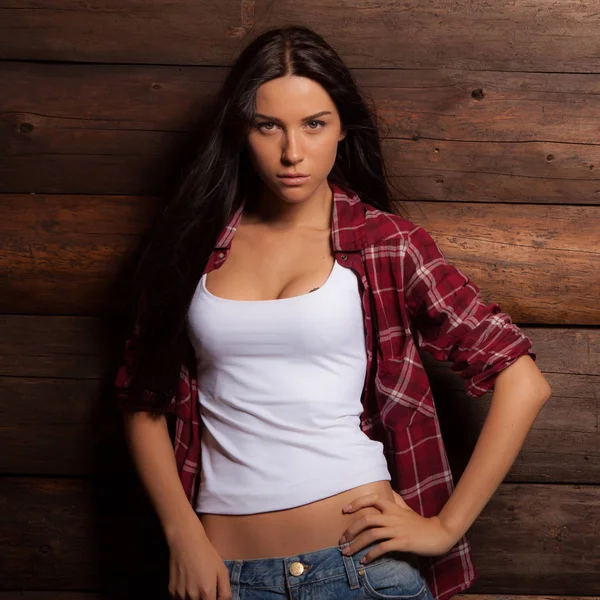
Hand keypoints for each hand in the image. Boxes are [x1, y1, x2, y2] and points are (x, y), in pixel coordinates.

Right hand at [166, 516, 231, 599]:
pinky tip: (189, 585)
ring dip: (195, 599)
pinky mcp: (171, 591)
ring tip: (198, 585)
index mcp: (206, 592)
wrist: (185, 541)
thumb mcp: (222, 570)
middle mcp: (192, 597)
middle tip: (206, 588)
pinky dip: (185, 597)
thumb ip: (225, 592)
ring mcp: (179, 595)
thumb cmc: (207, 554)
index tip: (215, 596)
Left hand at [338, 490, 455, 562]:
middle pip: (366, 519)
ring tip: (347, 552)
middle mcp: (393, 516)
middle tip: (342, 539)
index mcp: (392, 507)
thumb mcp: (405, 509)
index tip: (345, 510)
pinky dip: (371, 555)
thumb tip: (384, 494)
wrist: (438, 534)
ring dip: (356, 545)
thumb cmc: (419, 523)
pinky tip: (364, 561)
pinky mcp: (402, 543)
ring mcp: (397, 530)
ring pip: (371, 535)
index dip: (357, 503)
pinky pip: (382, 548)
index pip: (372, 498)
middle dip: (351, 530)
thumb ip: (394, 501)